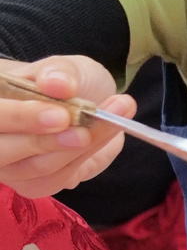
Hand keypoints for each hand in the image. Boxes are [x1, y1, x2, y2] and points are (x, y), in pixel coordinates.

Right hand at [0, 56, 130, 198]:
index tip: (61, 115)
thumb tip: (56, 83)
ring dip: (78, 148)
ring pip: (37, 167)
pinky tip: (106, 135)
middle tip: (84, 132)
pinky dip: (86, 156)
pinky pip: (58, 177)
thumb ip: (59, 72)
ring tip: (113, 120)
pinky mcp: (35, 183)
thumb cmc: (64, 81)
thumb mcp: (65, 67)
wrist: (83, 100)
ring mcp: (10, 166)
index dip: (21, 117)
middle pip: (3, 151)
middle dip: (47, 142)